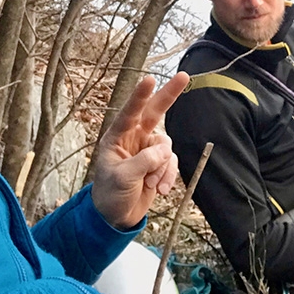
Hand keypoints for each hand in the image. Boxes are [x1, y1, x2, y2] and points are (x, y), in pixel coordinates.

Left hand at [91, 72, 188, 228]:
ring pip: (167, 147)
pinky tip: (161, 190)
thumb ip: (144, 162)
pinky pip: (171, 162)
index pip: (130, 113)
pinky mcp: (158, 163)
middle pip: (155, 112)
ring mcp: (147, 150)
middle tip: (183, 76)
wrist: (116, 217)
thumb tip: (164, 151)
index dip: (140, 96)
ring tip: (153, 184)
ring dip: (163, 167)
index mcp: (117, 137)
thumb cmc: (110, 194)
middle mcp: (133, 138)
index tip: (149, 80)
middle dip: (169, 95)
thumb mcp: (122, 178)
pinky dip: (169, 176)